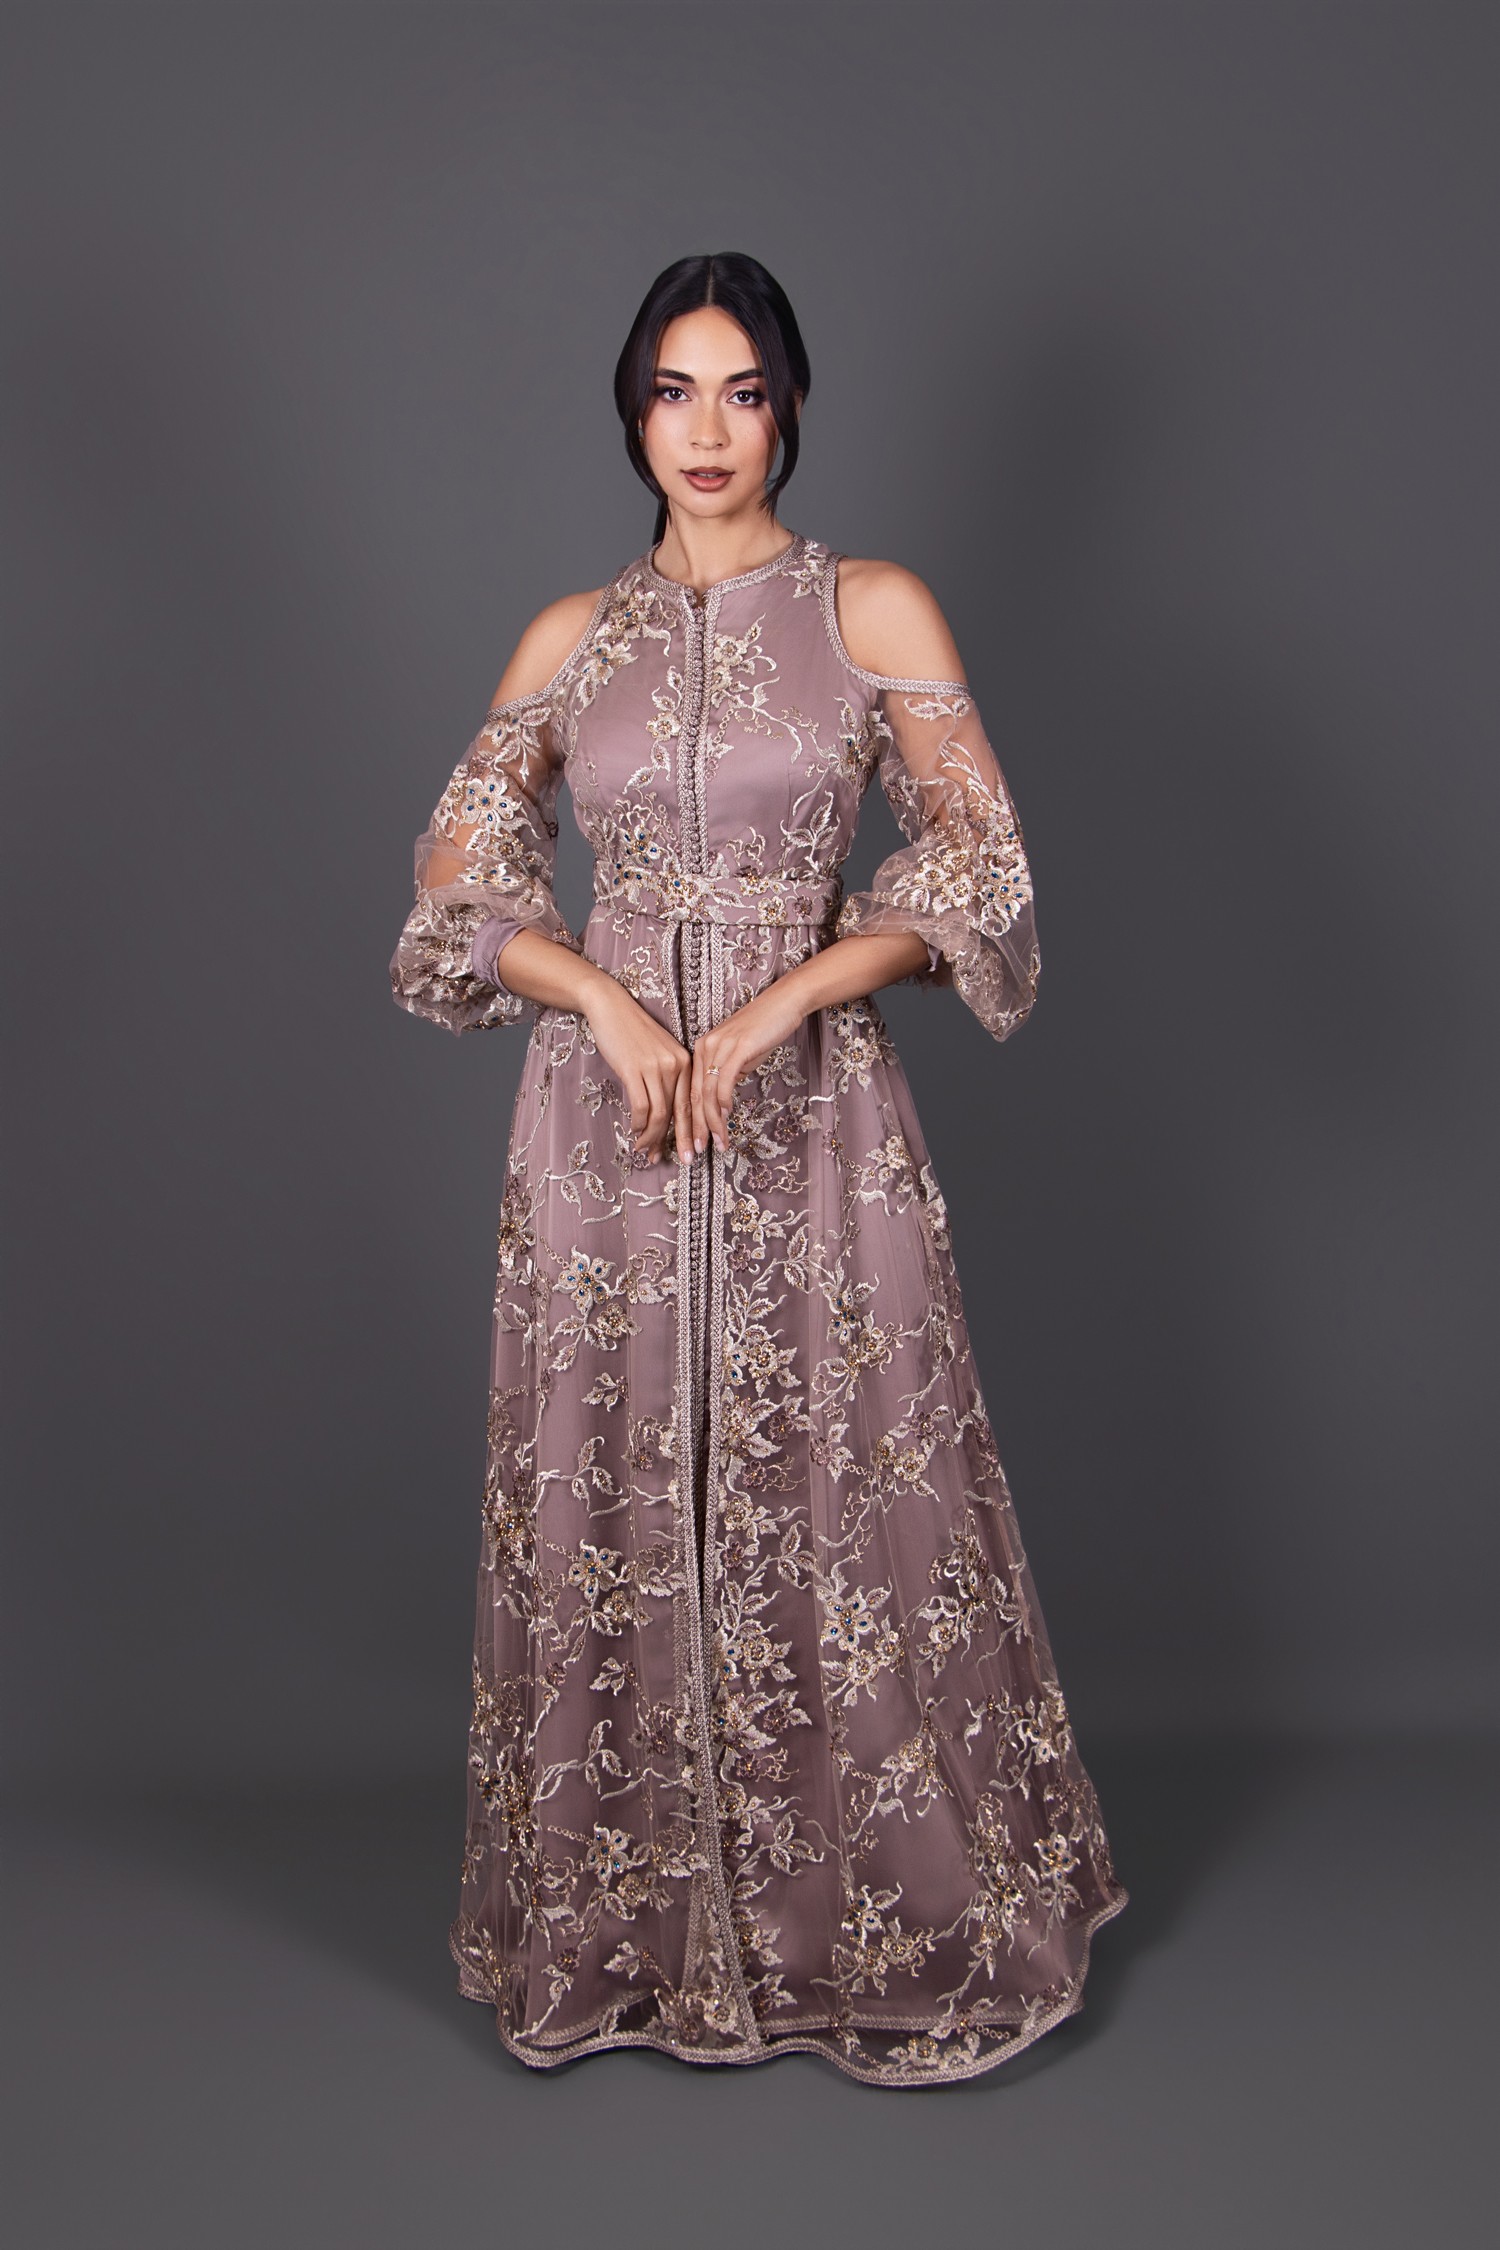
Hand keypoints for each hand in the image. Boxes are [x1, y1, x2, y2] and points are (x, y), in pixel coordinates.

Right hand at [582, 977, 692, 1164]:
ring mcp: (655, 1067)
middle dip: (679, 1141)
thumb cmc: (632, 1032)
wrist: (610, 1007)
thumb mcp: (658, 1052)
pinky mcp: (634, 1069)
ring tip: (644, 1149)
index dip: (693, 1130)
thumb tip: (665, 1111)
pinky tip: (633, 1132)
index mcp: (686, 1061)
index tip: (693, 1151)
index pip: (692, 1103)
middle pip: (680, 1112)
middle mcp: (675, 1065)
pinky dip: (638, 1124)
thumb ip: (666, 1076)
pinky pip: (641, 1107)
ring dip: (652, 1137)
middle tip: (680, 1163)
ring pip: (660, 1114)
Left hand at [691, 977, 809, 1153]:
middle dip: (695, 1128)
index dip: (690, 1120)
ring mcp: (720, 1047)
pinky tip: (728, 1117)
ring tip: (718, 1142)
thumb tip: (724, 1101)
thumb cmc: (764, 1030)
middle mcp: (705, 1047)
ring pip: (708, 1093)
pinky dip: (724, 1102)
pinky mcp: (737, 1048)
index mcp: (702, 1050)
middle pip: (694, 1095)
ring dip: (712, 1122)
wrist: (783, 1004)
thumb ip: (728, 1075)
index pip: (691, 1091)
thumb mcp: (740, 1055)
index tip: (693, 1142)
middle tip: (699, 1151)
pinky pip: (724, 1081)